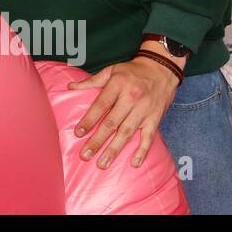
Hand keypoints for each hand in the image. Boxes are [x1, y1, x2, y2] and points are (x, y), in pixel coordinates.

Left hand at [67, 49, 180, 170]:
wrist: (161, 68)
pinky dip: (142, 151)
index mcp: (118, 85)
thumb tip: (70, 86)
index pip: (101, 105)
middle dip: (97, 140)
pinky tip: (134, 163)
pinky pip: (148, 137)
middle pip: (112, 123)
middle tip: (85, 155)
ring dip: (114, 150)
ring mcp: (144, 110)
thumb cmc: (133, 71)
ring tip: (103, 163)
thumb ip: (91, 80)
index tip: (78, 133)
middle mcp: (131, 99)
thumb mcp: (111, 70)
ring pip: (127, 133)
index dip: (89, 120)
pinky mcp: (155, 118)